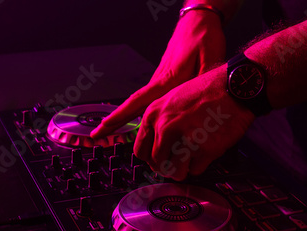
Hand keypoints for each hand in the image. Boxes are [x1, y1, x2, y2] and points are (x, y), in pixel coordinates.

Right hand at [91, 10, 224, 138]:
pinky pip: (151, 98)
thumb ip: (204, 85)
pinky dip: (142, 110)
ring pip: (142, 103)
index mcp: (167, 78)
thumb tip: (202, 104)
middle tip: (96, 135)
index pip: (138, 101)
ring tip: (112, 132)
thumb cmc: (203, 36)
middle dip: (114, 121)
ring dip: (126, 117)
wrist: (199, 19)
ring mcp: (160, 78)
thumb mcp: (209, 60)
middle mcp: (159, 79)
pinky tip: (143, 121)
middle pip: (133, 106)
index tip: (103, 126)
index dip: (120, 116)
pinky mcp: (166, 76)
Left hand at [134, 64, 254, 180]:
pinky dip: (201, 165)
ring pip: (174, 172)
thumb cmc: (209, 90)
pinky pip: (195, 170)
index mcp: (154, 114)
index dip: (151, 159)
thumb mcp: (173, 98)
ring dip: (183, 170)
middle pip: (157, 164)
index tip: (159, 160)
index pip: (140, 150)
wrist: (235, 87)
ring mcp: (183, 139)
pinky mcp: (203, 149)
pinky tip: (207, 150)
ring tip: (192, 159)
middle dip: (168, 167)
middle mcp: (165, 127)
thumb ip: (161, 121)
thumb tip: (156, 145)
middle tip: (178, 163)